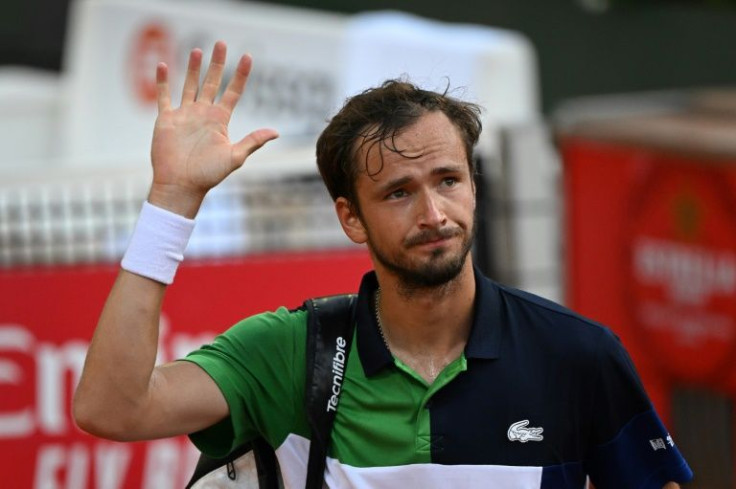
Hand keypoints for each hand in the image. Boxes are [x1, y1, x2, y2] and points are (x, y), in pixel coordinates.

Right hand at [148, 41, 278, 216]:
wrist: (181, 185)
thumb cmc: (208, 175)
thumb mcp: (234, 157)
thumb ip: (253, 142)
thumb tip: (276, 132)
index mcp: (220, 120)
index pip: (233, 92)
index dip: (241, 75)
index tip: (248, 57)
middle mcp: (203, 114)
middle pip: (212, 82)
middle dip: (217, 64)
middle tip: (222, 43)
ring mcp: (185, 115)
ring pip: (190, 85)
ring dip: (193, 68)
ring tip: (198, 50)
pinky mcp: (167, 120)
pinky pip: (164, 97)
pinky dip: (162, 82)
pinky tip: (163, 65)